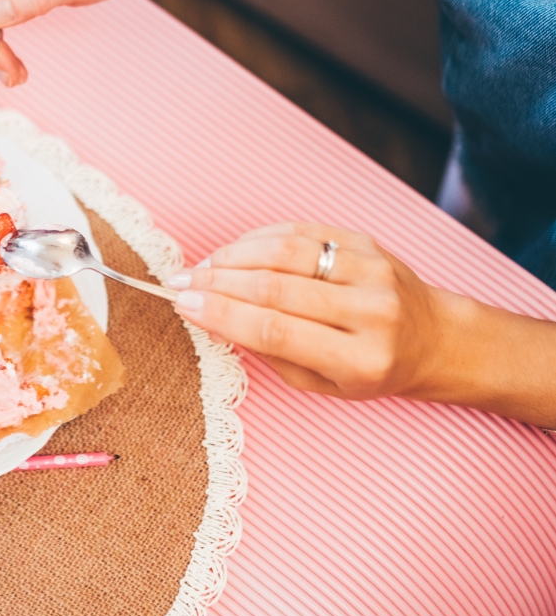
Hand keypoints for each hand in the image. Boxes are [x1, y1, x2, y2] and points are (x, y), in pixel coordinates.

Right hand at [167, 222, 444, 400]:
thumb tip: (212, 317)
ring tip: (200, 267)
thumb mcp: (322, 383)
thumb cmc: (371, 369)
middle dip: (216, 284)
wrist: (435, 338)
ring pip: (285, 252)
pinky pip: (301, 231)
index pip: (276, 330)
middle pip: (275, 288)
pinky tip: (233, 251)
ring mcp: (371, 270)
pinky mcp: (365, 242)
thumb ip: (270, 351)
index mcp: (360, 358)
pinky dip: (258, 239)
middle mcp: (370, 311)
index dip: (223, 315)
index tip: (184, 306)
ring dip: (232, 256)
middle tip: (179, 283)